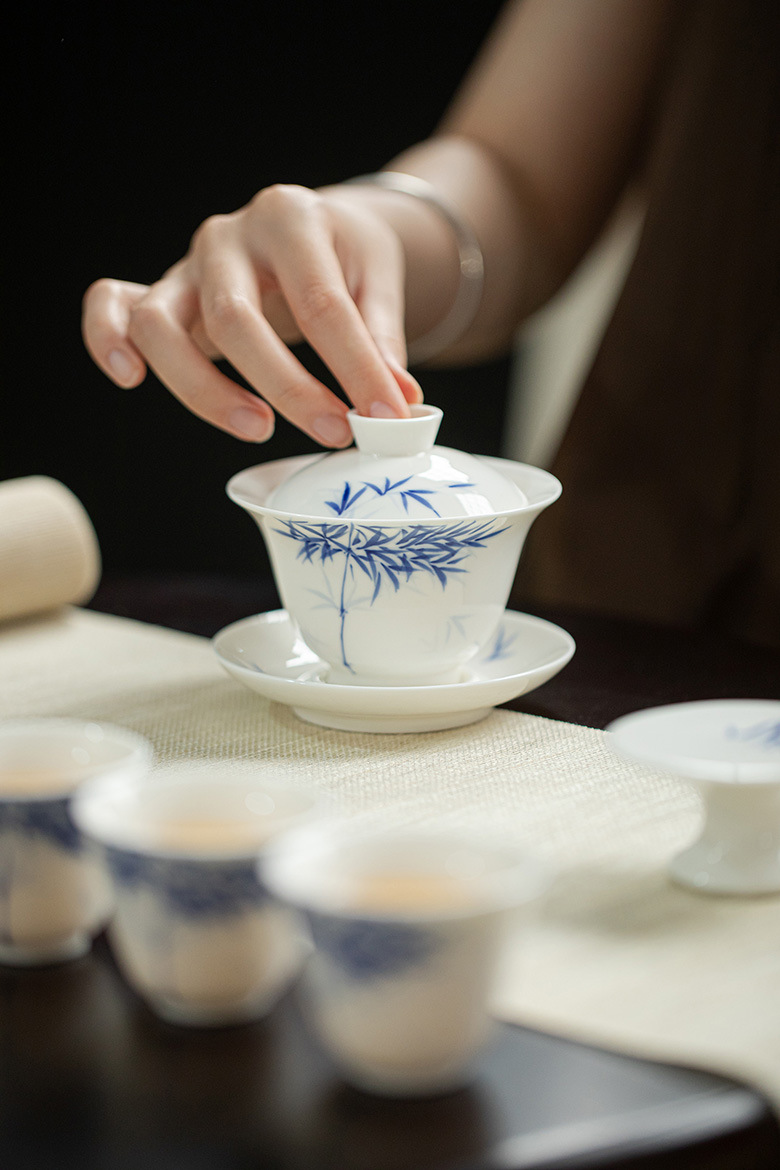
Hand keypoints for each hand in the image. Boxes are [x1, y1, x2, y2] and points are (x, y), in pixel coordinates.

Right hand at [82, 184, 421, 445]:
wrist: (311, 227)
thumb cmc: (344, 257)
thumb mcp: (377, 279)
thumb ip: (382, 338)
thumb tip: (398, 402)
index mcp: (290, 218)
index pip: (320, 302)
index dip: (354, 367)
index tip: (385, 417)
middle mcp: (228, 235)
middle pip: (236, 319)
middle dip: (287, 387)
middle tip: (333, 432)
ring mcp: (186, 264)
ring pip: (164, 326)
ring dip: (205, 389)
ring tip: (258, 429)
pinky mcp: (159, 291)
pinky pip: (111, 305)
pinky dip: (107, 339)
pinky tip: (130, 380)